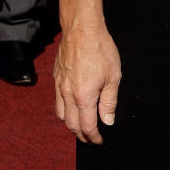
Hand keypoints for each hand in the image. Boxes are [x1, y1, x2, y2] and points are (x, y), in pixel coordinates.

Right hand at [54, 22, 120, 144]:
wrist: (81, 29)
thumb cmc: (101, 50)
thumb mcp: (113, 76)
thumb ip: (109, 102)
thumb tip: (108, 121)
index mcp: (84, 96)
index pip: (87, 126)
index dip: (93, 137)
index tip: (99, 141)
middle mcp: (68, 94)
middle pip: (71, 124)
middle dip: (81, 135)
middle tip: (90, 138)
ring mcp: (59, 86)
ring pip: (61, 115)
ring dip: (70, 125)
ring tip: (81, 127)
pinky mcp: (56, 78)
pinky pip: (57, 101)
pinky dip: (63, 110)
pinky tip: (72, 108)